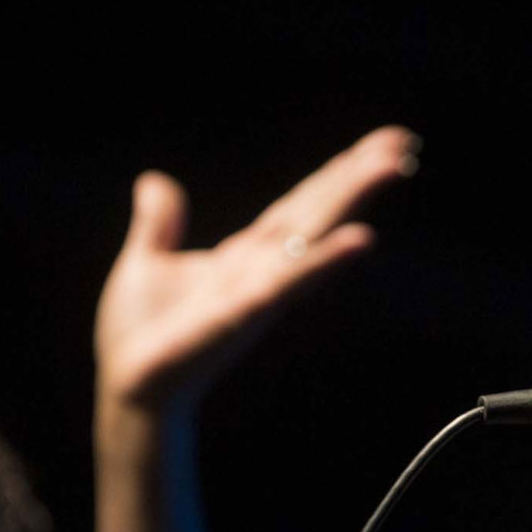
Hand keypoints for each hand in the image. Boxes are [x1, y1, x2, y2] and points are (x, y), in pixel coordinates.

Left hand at [93, 125, 417, 415]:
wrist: (130, 388)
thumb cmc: (141, 337)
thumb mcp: (146, 262)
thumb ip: (159, 224)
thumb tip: (155, 180)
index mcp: (245, 256)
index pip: (300, 205)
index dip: (336, 173)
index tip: (379, 144)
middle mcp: (262, 269)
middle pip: (317, 212)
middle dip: (358, 178)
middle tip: (402, 143)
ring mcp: (258, 291)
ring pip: (313, 237)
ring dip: (352, 202)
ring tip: (390, 167)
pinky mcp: (242, 314)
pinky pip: (287, 283)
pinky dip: (323, 261)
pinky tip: (359, 241)